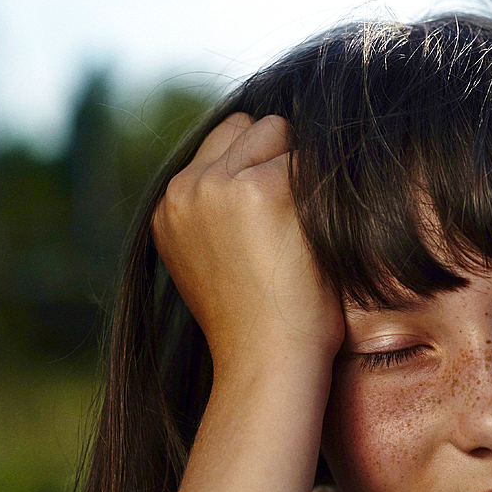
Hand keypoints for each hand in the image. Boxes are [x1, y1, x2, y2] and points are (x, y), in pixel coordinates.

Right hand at [151, 113, 343, 376]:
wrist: (269, 362)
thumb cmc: (259, 325)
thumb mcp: (214, 264)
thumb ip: (217, 217)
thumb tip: (244, 176)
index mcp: (168, 208)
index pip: (219, 146)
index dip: (257, 169)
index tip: (278, 216)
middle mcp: (186, 189)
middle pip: (247, 128)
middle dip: (275, 158)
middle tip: (295, 220)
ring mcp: (221, 185)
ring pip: (276, 131)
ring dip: (298, 167)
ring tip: (304, 227)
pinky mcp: (263, 189)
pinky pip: (308, 158)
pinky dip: (323, 188)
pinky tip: (320, 234)